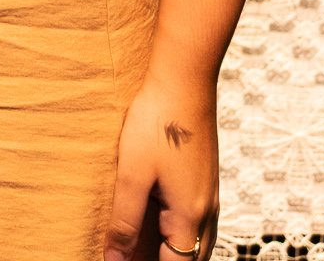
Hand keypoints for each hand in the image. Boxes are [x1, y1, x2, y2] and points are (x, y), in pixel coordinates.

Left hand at [106, 76, 216, 260]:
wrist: (185, 80)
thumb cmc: (157, 124)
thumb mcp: (132, 175)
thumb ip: (124, 221)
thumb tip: (114, 260)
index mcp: (190, 215)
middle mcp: (207, 210)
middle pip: (192, 258)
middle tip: (130, 259)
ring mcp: (210, 193)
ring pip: (197, 240)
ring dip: (176, 252)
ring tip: (142, 250)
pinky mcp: (205, 177)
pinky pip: (197, 219)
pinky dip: (180, 232)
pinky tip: (160, 222)